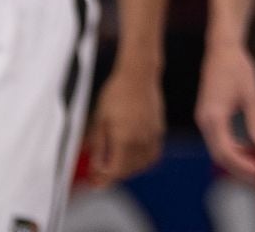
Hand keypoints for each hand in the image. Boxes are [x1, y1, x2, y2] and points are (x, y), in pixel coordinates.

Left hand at [83, 63, 163, 185]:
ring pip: (142, 165)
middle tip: (100, 174)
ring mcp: (153, 136)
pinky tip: (133, 157)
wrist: (138, 74)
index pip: (116, 170)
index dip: (104, 178)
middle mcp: (141, 140)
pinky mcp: (159, 130)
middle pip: (128, 170)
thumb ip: (98, 146)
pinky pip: (153, 154)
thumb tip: (96, 165)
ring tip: (116, 165)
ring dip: (129, 170)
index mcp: (125, 138)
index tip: (95, 179)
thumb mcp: (99, 119)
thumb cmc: (117, 92)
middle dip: (114, 175)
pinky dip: (143, 161)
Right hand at [193, 41, 254, 179]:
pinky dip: (228, 147)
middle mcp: (204, 120)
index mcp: (214, 116)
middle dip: (236, 167)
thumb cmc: (238, 68)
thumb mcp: (251, 94)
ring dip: (232, 158)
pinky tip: (244, 147)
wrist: (222, 49)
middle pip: (218, 153)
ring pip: (215, 147)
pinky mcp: (206, 114)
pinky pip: (215, 138)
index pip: (225, 150)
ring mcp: (203, 117)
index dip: (240, 164)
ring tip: (252, 167)